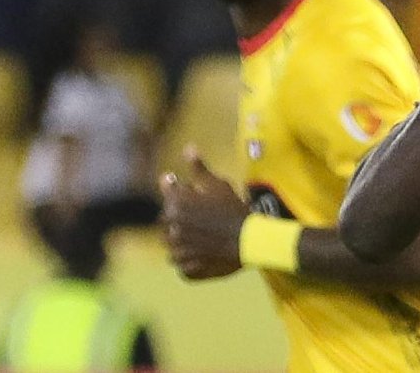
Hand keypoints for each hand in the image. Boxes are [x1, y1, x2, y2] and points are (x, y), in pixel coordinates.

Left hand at [160, 146, 249, 279]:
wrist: (250, 240)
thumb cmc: (233, 209)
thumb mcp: (218, 185)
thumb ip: (198, 168)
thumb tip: (187, 148)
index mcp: (175, 207)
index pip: (169, 196)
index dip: (183, 194)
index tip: (196, 196)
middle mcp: (170, 230)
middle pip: (168, 221)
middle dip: (182, 218)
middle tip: (205, 218)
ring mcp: (178, 252)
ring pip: (174, 244)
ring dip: (185, 240)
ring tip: (207, 237)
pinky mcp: (186, 270)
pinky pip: (184, 265)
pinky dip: (191, 260)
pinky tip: (208, 253)